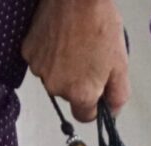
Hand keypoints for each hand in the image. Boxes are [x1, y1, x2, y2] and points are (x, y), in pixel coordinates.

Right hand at [21, 0, 129, 121]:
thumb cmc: (101, 24)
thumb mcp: (121, 64)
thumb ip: (118, 96)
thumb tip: (111, 113)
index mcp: (81, 94)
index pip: (85, 116)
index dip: (94, 104)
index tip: (99, 88)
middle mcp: (57, 88)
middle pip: (69, 96)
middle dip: (79, 83)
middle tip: (89, 56)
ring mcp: (40, 71)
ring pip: (54, 79)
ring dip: (63, 69)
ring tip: (74, 43)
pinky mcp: (29, 53)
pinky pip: (41, 62)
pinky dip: (50, 55)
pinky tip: (60, 37)